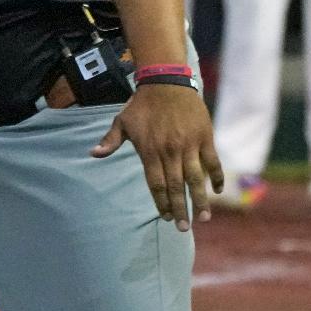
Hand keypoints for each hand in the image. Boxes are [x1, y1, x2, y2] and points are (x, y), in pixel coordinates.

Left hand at [91, 83, 219, 231]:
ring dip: (200, 200)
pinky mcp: (205, 137)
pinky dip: (216, 177)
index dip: (161, 202)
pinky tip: (216, 191)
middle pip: (176, 186)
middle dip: (180, 209)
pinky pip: (213, 162)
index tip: (164, 217)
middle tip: (183, 228)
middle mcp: (170, 151)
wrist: (166, 81)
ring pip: (196, 178)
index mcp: (150, 151)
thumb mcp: (122, 121)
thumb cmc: (142, 104)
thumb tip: (93, 154)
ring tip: (203, 218)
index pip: (156, 184)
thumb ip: (110, 141)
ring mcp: (189, 145)